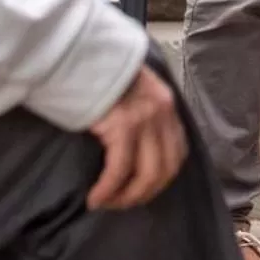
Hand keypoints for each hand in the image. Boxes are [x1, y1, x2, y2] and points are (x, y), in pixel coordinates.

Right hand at [86, 64, 187, 210]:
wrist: (81, 55)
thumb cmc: (101, 76)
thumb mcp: (134, 93)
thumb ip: (143, 115)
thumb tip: (137, 148)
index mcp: (166, 106)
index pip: (177, 152)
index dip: (162, 178)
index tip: (142, 189)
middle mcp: (162, 114)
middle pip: (165, 169)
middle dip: (144, 193)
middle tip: (122, 203)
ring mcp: (145, 121)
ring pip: (146, 175)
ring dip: (126, 197)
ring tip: (107, 203)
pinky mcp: (123, 127)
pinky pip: (119, 171)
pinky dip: (107, 190)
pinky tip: (95, 198)